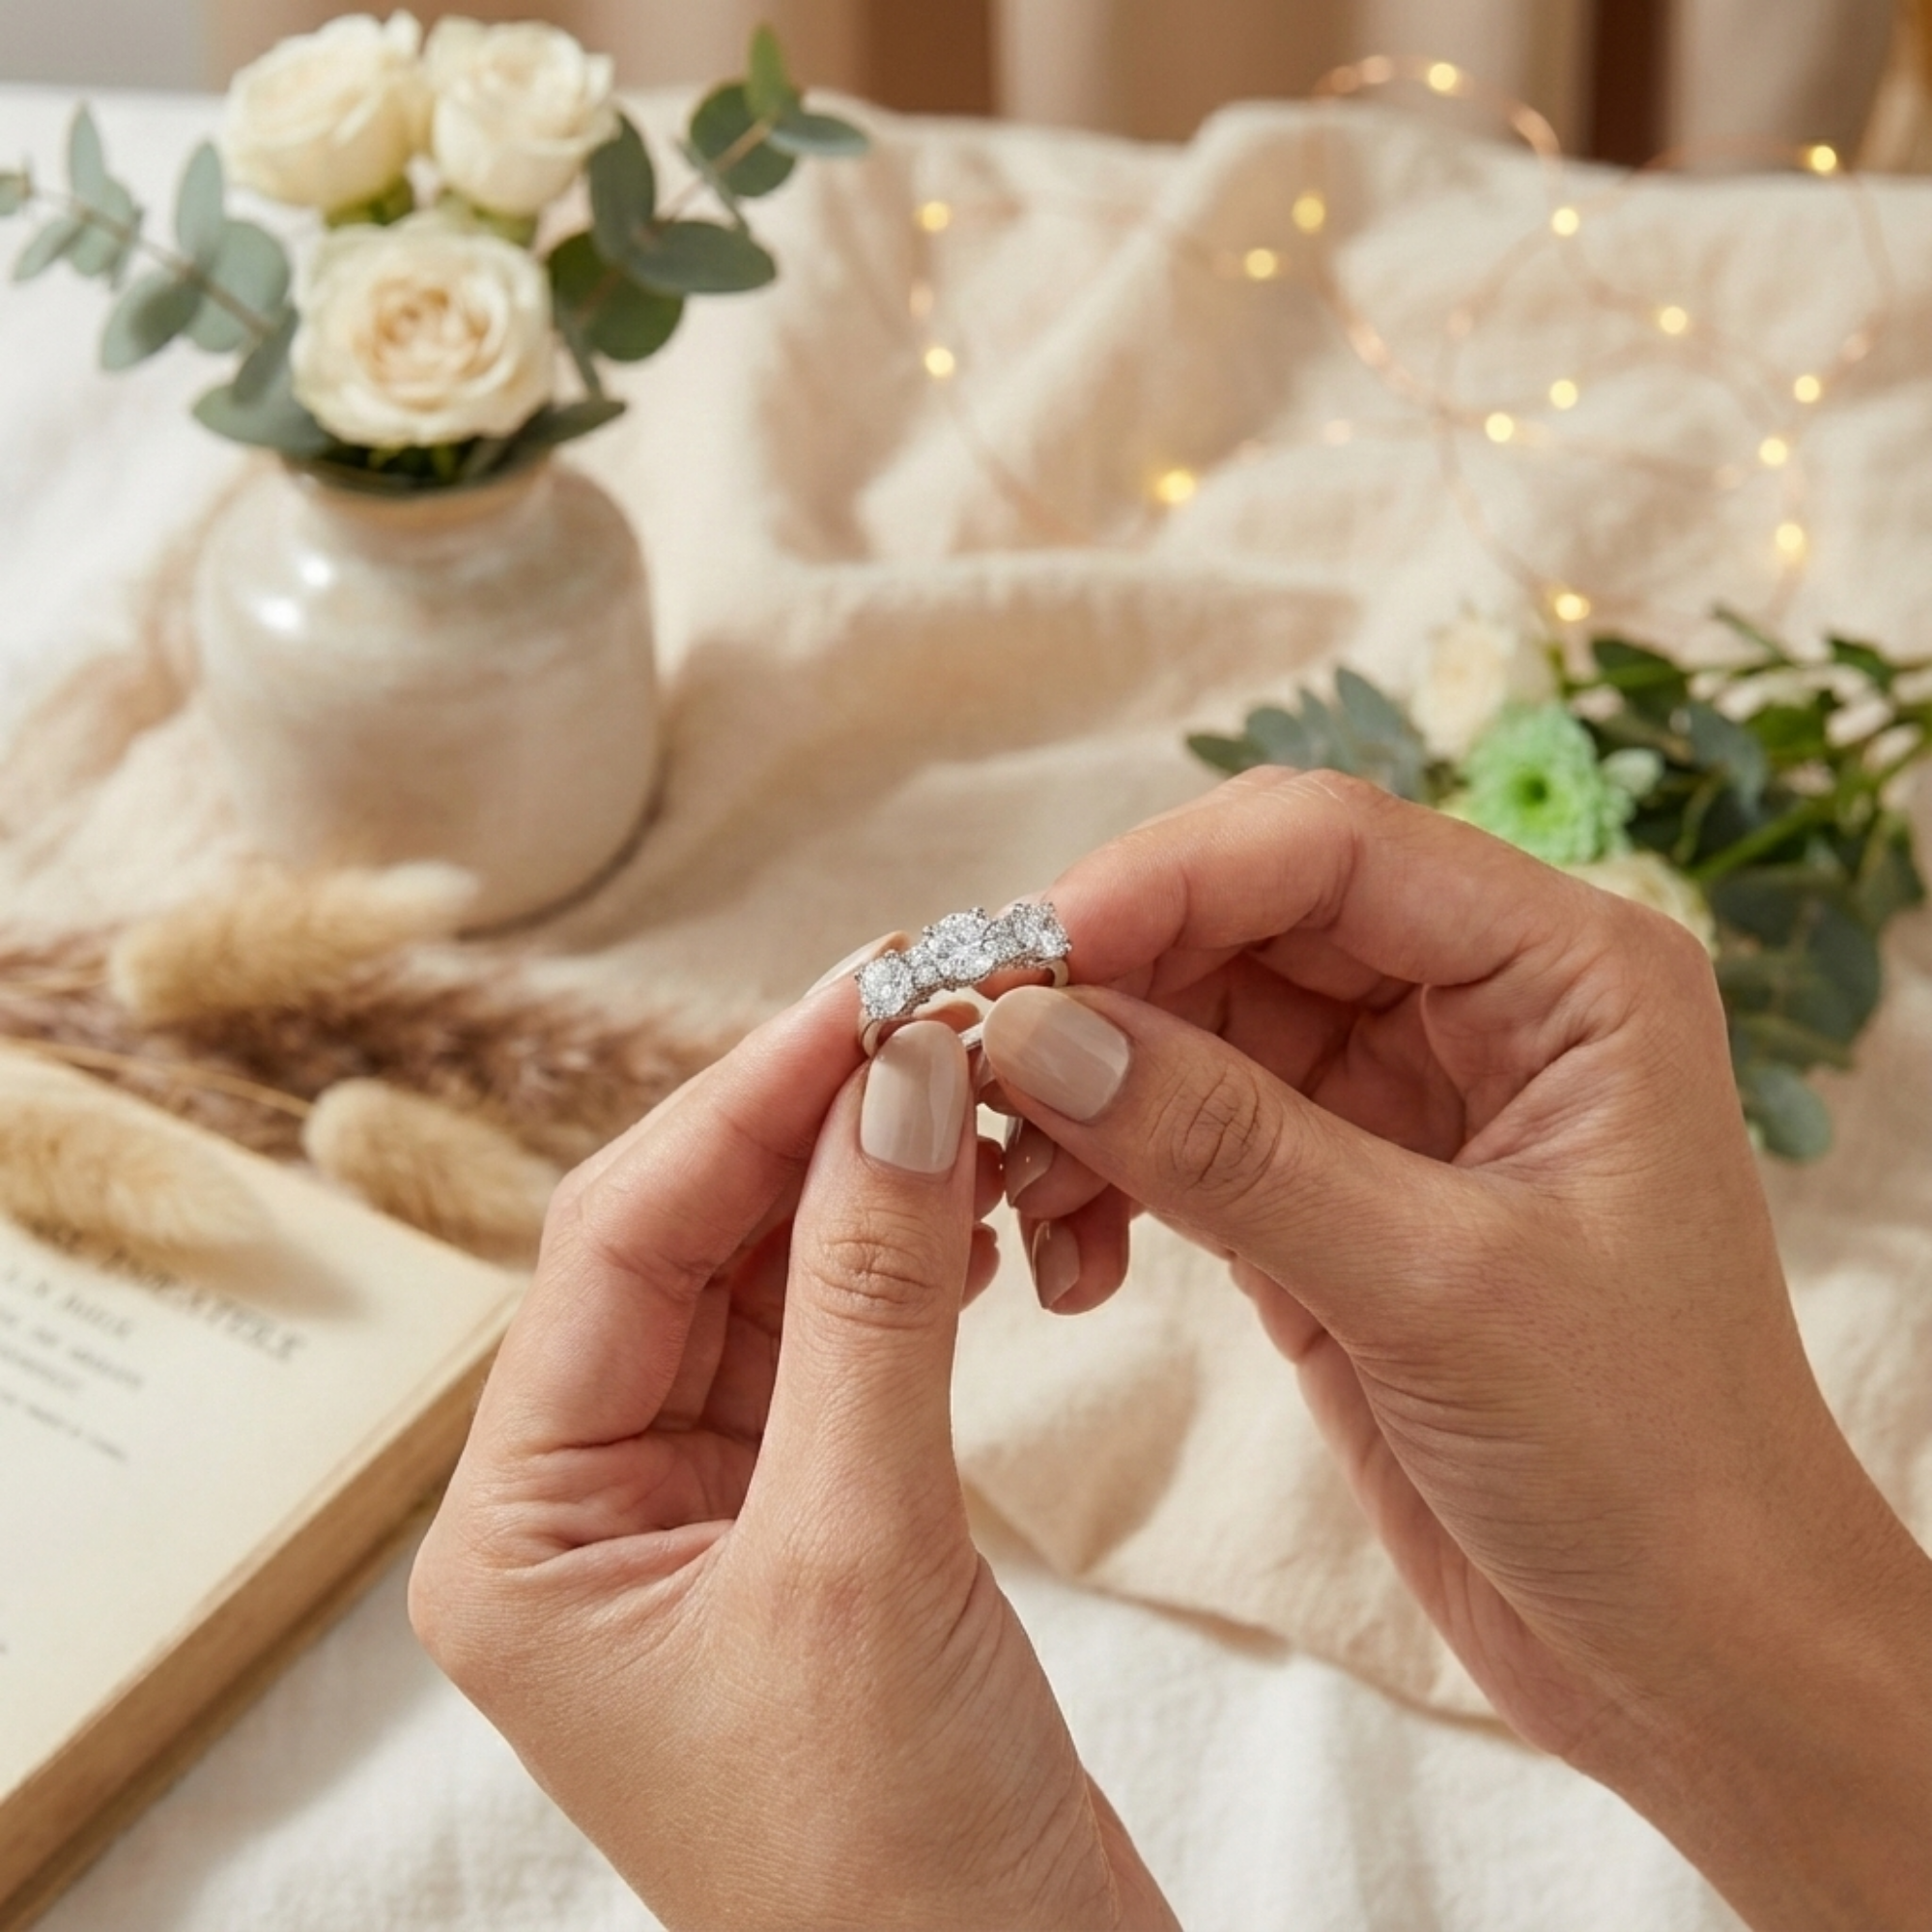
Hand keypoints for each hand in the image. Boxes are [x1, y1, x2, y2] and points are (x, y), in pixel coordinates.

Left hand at [409, 984, 1176, 1931]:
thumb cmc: (890, 1865)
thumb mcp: (865, 1557)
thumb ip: (875, 1302)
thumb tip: (901, 1077)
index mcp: (521, 1529)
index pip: (616, 1243)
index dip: (746, 1102)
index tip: (870, 993)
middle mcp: (586, 1502)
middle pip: (683, 1239)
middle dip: (807, 1119)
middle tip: (931, 1003)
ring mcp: (698, 1504)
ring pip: (766, 1276)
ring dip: (865, 1176)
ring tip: (967, 1079)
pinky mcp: (808, 1513)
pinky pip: (836, 1336)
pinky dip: (904, 1259)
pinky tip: (965, 1200)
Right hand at [981, 768, 1931, 1931]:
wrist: (1686, 1649)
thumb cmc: (1641, 1461)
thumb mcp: (1430, 1286)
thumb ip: (1226, 1147)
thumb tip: (1030, 1032)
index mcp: (1565, 973)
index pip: (1328, 850)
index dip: (1162, 879)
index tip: (1021, 958)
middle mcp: (1478, 1006)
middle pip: (1241, 922)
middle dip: (1100, 987)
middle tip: (967, 1066)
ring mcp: (1395, 1101)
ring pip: (1194, 1026)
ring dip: (1085, 1095)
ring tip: (1009, 1193)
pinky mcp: (1331, 1193)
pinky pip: (1183, 1134)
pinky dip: (1108, 1178)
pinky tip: (1068, 1263)